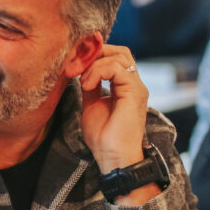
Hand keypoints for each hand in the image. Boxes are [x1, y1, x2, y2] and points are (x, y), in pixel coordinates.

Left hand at [78, 44, 148, 174]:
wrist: (113, 157)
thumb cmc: (104, 138)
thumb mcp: (91, 105)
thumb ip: (90, 87)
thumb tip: (81, 72)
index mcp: (125, 87)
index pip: (115, 57)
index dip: (95, 55)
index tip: (74, 64)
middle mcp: (134, 84)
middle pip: (121, 51)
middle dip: (96, 52)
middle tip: (77, 65)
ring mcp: (136, 87)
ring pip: (119, 56)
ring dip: (94, 64)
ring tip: (82, 80)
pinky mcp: (135, 92)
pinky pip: (117, 68)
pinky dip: (98, 71)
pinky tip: (86, 85)